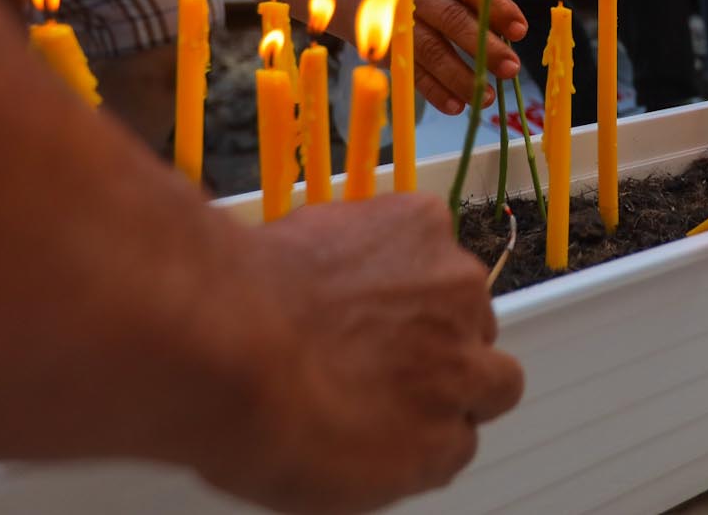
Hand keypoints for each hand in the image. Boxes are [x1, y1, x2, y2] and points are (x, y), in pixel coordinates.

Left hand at [202, 194, 522, 513]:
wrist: (229, 333)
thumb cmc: (255, 412)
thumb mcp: (328, 482)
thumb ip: (388, 454)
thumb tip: (386, 433)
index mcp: (440, 445)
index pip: (461, 430)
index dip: (429, 409)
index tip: (400, 397)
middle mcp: (466, 366)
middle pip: (479, 355)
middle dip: (442, 349)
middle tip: (380, 343)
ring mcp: (454, 290)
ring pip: (457, 290)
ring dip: (422, 293)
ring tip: (353, 294)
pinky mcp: (426, 224)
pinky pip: (424, 231)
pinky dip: (393, 238)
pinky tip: (343, 253)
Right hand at [371, 0, 525, 114]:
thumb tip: (510, 34)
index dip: (497, 6)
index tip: (520, 31)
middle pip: (450, 17)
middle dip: (484, 46)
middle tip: (511, 69)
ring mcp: (392, 18)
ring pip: (430, 49)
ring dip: (461, 77)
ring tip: (487, 96)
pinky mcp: (382, 47)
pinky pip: (411, 71)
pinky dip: (435, 91)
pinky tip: (456, 105)